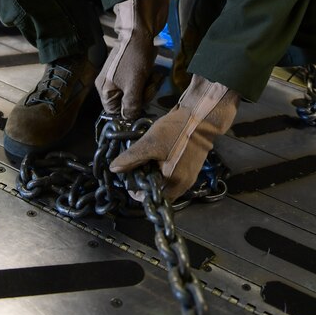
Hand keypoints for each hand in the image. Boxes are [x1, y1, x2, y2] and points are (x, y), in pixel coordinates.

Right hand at [95, 0, 168, 119]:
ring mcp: (121, 74)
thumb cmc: (135, 56)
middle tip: (149, 83)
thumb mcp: (134, 84)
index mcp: (105, 89)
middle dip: (143, 94)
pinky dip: (149, 78)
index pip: (116, 112)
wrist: (141, 28)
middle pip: (128, 102)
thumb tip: (129, 118)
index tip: (142, 103)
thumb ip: (131, 105)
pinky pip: (141, 81)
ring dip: (149, 85)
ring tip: (153, 75)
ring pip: (137, 91)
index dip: (130, 110)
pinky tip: (154, 71)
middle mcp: (110, 83)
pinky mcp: (131, 67)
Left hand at [110, 74, 239, 200]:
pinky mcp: (192, 167)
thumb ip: (131, 158)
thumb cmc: (176, 131)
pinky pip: (173, 174)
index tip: (130, 173)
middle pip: (157, 191)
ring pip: (165, 182)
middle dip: (145, 179)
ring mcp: (189, 177)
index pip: (149, 198)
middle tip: (138, 163)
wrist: (201, 116)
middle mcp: (183, 186)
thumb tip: (113, 169)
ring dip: (154, 173)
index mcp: (174, 185)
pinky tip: (159, 154)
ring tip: (148, 157)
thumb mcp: (150, 143)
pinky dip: (163, 168)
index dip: (136, 188)